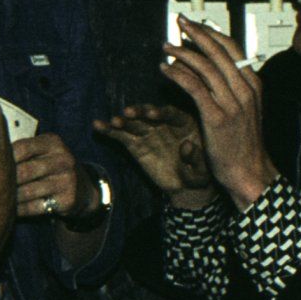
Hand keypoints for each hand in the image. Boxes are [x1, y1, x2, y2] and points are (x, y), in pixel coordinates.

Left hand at [12, 133, 95, 220]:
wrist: (83, 189)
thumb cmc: (52, 167)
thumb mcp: (44, 151)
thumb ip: (23, 149)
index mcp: (53, 142)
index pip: (22, 148)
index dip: (4, 158)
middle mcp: (62, 159)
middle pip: (24, 171)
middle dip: (5, 181)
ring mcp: (66, 180)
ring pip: (27, 191)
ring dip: (9, 197)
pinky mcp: (67, 200)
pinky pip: (34, 207)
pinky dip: (19, 210)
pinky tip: (9, 210)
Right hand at [96, 104, 213, 203]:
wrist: (187, 187)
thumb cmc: (200, 175)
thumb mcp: (202, 170)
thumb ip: (196, 159)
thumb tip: (186, 147)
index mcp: (184, 123)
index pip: (172, 114)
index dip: (162, 113)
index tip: (152, 114)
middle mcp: (164, 123)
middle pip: (150, 114)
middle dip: (140, 112)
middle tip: (129, 112)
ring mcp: (148, 132)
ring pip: (134, 123)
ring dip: (123, 120)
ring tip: (114, 121)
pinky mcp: (135, 144)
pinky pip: (121, 135)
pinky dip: (109, 130)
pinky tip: (98, 124)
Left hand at [159, 19, 276, 205]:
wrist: (250, 173)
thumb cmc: (244, 144)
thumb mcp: (246, 110)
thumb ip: (234, 88)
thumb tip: (214, 67)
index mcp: (253, 85)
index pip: (233, 48)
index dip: (212, 33)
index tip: (196, 25)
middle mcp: (245, 90)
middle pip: (219, 51)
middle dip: (197, 33)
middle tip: (179, 22)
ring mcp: (232, 103)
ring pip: (205, 66)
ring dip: (182, 52)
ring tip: (166, 45)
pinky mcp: (216, 117)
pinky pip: (194, 87)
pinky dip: (177, 74)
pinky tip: (164, 69)